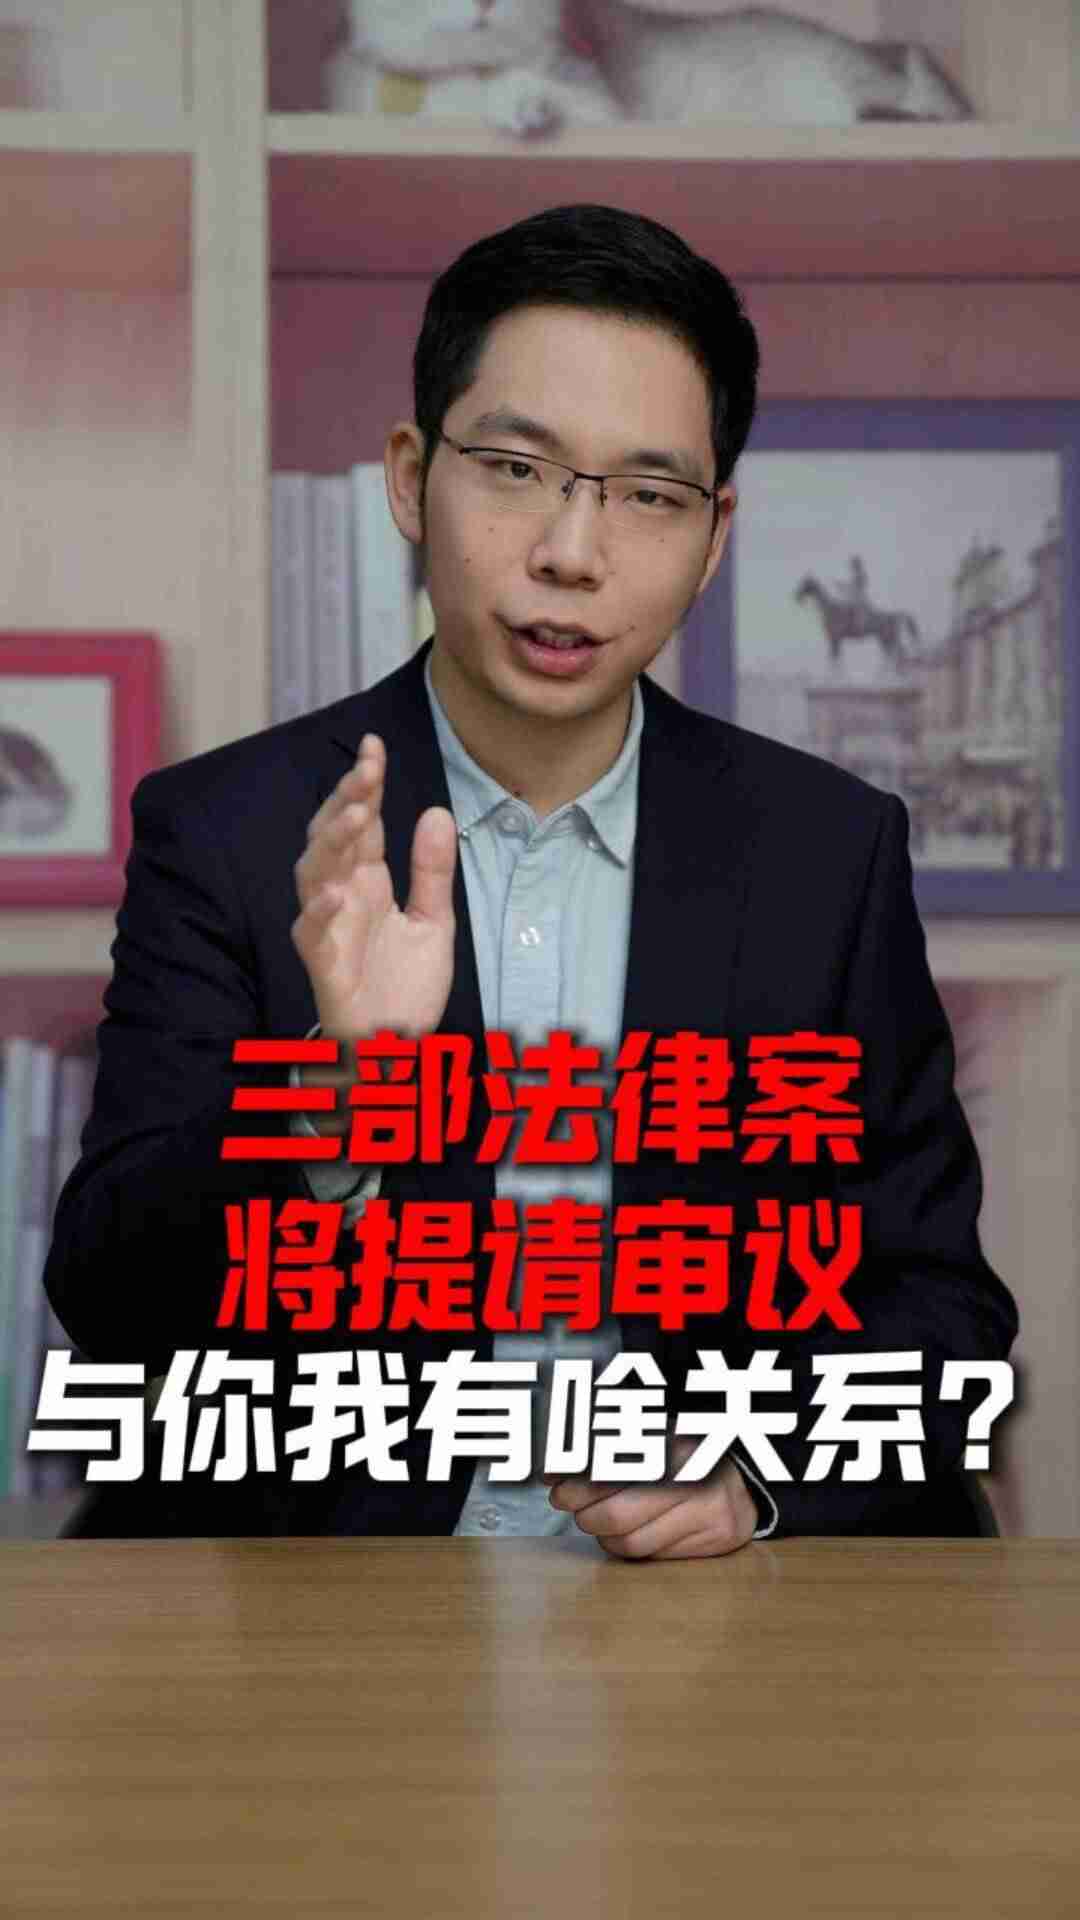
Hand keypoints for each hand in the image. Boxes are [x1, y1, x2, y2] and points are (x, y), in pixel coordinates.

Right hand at [291, 733, 457, 1067]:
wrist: (396, 1046)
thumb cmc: (406, 986)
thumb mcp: (434, 921)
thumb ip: (434, 871)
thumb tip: (436, 811)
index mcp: (370, 881)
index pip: (364, 824)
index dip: (365, 786)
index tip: (374, 747)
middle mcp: (343, 897)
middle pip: (334, 838)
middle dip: (346, 801)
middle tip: (366, 770)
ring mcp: (329, 928)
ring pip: (313, 874)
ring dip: (332, 844)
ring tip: (358, 815)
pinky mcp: (324, 965)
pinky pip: (310, 934)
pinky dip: (319, 912)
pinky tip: (337, 892)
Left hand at [544, 1434, 758, 1560]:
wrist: (745, 1478)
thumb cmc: (684, 1455)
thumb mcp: (650, 1436)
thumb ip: (604, 1450)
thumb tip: (553, 1472)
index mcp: (676, 1442)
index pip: (614, 1472)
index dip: (578, 1484)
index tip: (556, 1487)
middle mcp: (697, 1478)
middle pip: (618, 1514)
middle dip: (585, 1515)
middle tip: (571, 1507)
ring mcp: (709, 1512)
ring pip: (633, 1542)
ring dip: (604, 1536)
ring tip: (599, 1520)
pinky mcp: (716, 1540)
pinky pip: (655, 1556)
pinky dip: (630, 1547)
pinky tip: (627, 1532)